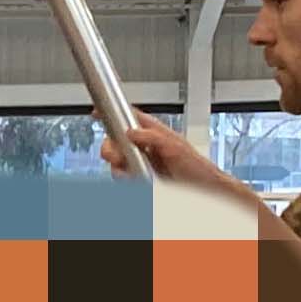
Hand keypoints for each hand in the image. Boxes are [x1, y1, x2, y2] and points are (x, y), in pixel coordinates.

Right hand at [101, 107, 239, 198]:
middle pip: (115, 142)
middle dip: (110, 149)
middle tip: (116, 155)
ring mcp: (141, 163)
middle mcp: (144, 147)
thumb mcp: (176, 146)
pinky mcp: (140, 178)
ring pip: (116, 162)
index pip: (128, 117)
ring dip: (119, 167)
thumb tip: (131, 132)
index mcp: (153, 132)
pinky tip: (136, 179)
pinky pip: (123, 178)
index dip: (112, 112)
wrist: (203, 189)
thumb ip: (152, 137)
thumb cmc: (196, 166)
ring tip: (131, 171)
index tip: (97, 111)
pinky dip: (125, 179)